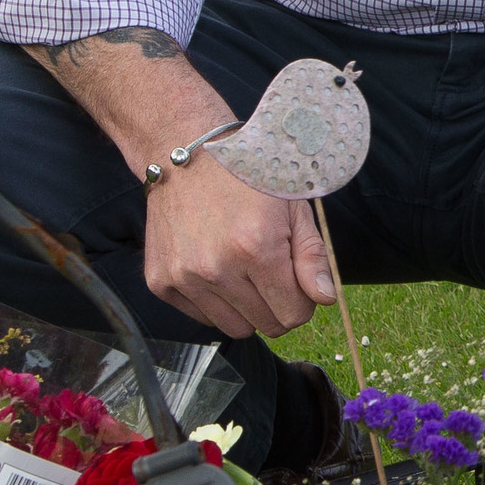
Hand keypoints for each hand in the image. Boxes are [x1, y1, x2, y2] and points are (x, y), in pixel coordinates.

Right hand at [142, 154, 335, 339]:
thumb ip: (312, 257)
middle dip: (277, 305)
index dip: (303, 302)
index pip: (293, 314)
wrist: (184, 157)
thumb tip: (325, 299)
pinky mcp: (160, 281)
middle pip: (265, 325)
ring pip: (233, 328)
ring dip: (246, 308)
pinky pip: (201, 317)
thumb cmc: (245, 178)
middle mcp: (217, 268)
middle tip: (271, 272)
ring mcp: (184, 277)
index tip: (297, 282)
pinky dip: (215, 301)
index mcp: (256, 248)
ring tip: (243, 269)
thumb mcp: (292, 207)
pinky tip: (215, 267)